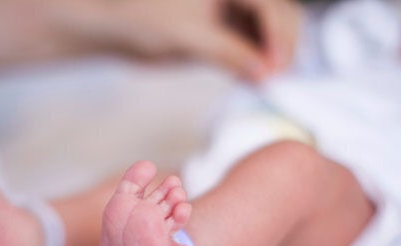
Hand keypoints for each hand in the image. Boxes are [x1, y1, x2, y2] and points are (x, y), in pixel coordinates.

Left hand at [76, 0, 302, 81]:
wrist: (118, 29)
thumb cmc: (143, 21)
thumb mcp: (187, 37)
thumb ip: (227, 52)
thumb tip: (264, 72)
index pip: (267, 4)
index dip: (277, 35)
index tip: (275, 66)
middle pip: (278, 14)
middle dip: (282, 45)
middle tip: (275, 78)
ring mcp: (232, 11)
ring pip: (269, 31)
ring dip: (272, 55)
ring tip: (268, 82)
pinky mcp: (226, 31)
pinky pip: (253, 45)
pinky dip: (257, 62)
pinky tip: (256, 79)